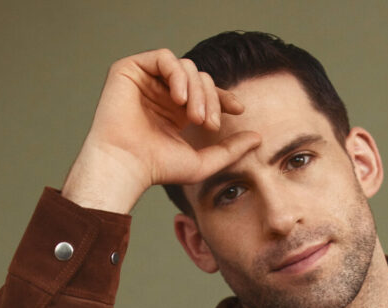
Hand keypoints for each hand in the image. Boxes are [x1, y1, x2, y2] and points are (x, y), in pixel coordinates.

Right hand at [61, 49, 260, 212]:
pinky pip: (164, 58)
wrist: (127, 165)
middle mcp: (161, 93)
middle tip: (208, 125)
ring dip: (196, 90)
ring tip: (194, 116)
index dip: (224, 97)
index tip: (239, 110)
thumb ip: (231, 150)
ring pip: (185, 67)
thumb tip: (259, 138)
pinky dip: (177, 75)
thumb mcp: (204, 162)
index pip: (206, 93)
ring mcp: (146, 80)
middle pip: (200, 78)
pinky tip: (178, 99)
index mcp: (176, 111)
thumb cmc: (159, 169)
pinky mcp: (130, 69)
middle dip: (211, 99)